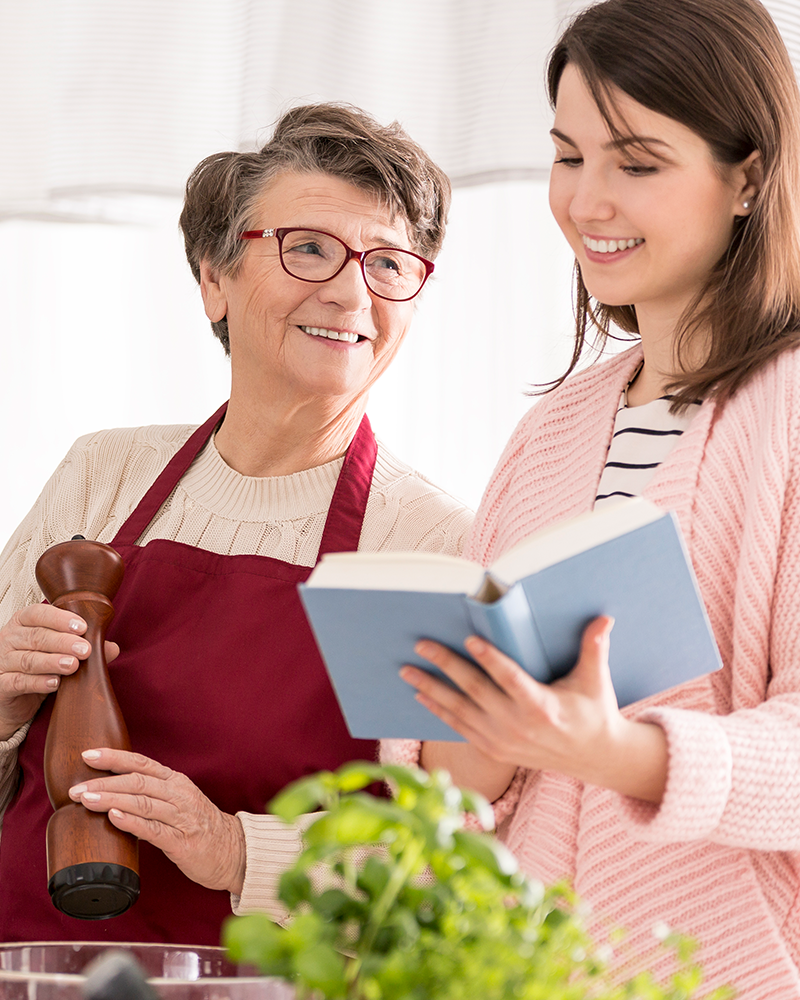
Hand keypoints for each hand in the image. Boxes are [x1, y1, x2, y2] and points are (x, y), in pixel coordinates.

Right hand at [0, 604, 119, 739]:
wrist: (14, 699)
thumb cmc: (39, 668)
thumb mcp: (61, 654)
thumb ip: (85, 648)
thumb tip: (112, 648)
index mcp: (23, 623)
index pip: (37, 613)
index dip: (60, 619)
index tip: (82, 627)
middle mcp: (9, 639)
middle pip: (36, 636)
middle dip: (63, 642)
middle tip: (84, 649)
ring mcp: (1, 662)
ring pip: (27, 659)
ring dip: (52, 661)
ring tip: (72, 665)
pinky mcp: (0, 685)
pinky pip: (17, 682)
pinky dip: (37, 682)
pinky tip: (54, 683)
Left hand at [69, 748, 245, 893]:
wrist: (235, 851)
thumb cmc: (199, 827)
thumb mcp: (178, 801)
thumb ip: (151, 794)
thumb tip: (111, 792)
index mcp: (175, 782)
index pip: (141, 763)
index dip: (114, 757)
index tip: (88, 755)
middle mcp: (179, 794)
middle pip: (138, 781)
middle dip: (104, 782)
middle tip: (76, 788)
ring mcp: (182, 817)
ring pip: (142, 802)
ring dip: (112, 799)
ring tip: (87, 799)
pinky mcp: (182, 842)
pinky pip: (153, 828)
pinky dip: (132, 821)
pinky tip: (114, 817)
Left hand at [401, 617, 667, 803]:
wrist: (594, 759)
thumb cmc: (594, 711)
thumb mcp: (596, 681)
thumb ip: (594, 648)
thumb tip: (605, 617)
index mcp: (542, 706)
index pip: (510, 678)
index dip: (489, 659)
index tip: (469, 638)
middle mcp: (518, 726)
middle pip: (474, 691)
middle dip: (445, 665)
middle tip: (421, 644)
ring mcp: (502, 741)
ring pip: (459, 711)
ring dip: (431, 689)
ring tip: (406, 670)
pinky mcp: (494, 750)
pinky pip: (459, 729)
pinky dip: (438, 712)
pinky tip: (420, 695)